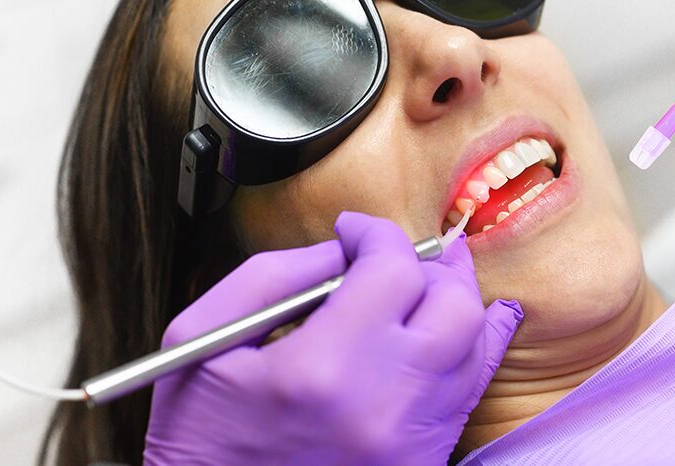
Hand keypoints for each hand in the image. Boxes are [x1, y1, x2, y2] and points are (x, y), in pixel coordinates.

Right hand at [143, 211, 523, 465]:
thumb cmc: (199, 440)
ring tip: (428, 285)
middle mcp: (383, 405)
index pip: (392, 269)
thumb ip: (273, 276)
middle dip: (429, 267)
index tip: (354, 231)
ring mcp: (411, 442)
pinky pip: (468, 396)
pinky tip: (462, 330)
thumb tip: (339, 250)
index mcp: (321, 368)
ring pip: (475, 348)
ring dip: (454, 304)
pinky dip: (468, 354)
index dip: (376, 234)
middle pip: (454, 304)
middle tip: (397, 259)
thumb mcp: (203, 340)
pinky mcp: (422, 465)